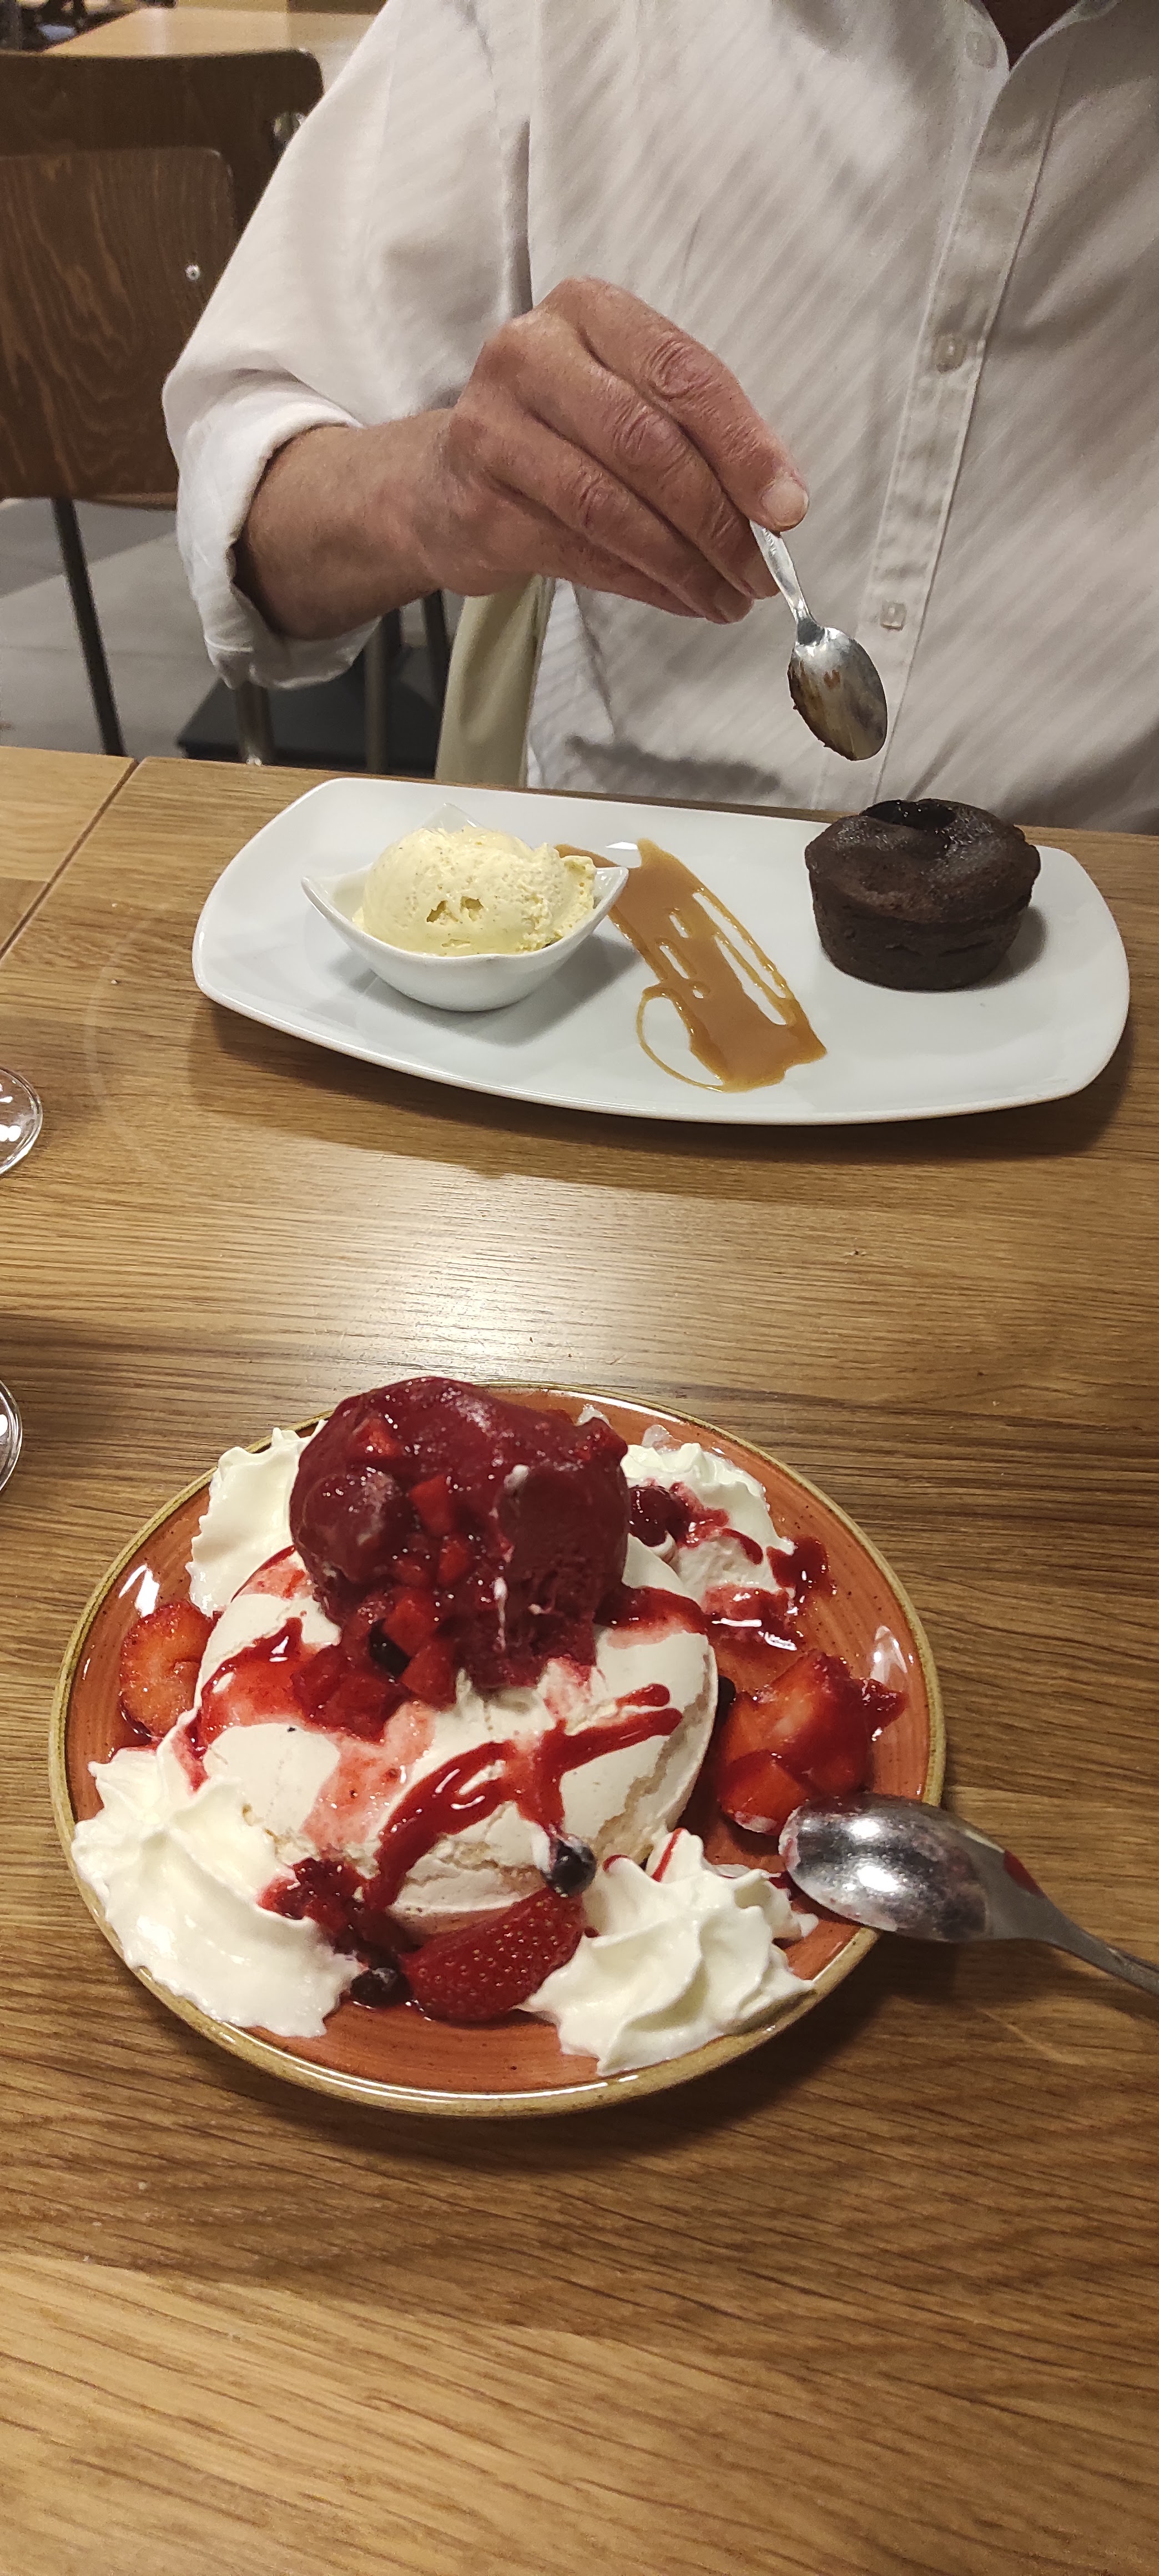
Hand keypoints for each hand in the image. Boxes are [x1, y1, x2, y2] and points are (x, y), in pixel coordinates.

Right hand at [411, 277, 806, 622]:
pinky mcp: (479, 503)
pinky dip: (642, 584)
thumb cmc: (560, 433)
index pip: (681, 373)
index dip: (742, 445)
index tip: (787, 508)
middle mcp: (531, 354)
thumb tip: (778, 504)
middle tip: (762, 571)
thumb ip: (699, 433)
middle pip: (646, 442)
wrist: (444, 481)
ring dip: (683, 563)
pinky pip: (578, 552)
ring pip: (608, 506)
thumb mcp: (628, 399)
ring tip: (728, 597)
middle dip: (718, 518)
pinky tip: (682, 600)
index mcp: (587, 311)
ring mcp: (493, 427)